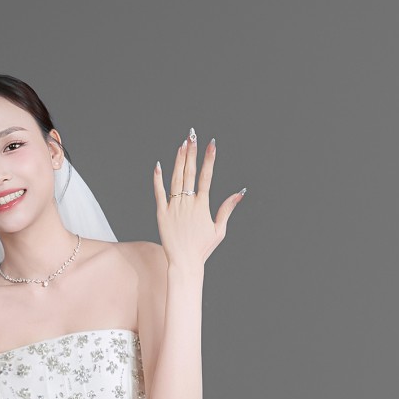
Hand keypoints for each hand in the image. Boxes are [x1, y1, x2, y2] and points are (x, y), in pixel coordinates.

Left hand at [153, 131, 244, 272]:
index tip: (212, 144)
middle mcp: (187, 203)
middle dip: (192, 152)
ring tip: (182, 145)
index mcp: (202, 206)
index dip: (209, 159)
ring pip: (175, 179)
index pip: (207, 176)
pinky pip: (159, 193)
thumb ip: (227, 209)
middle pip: (190, 173)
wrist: (184, 262)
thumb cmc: (203, 248)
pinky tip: (159, 165)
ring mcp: (173, 207)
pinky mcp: (161, 214)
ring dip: (178, 160)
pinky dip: (158, 179)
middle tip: (193, 136)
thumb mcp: (219, 229)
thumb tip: (240, 193)